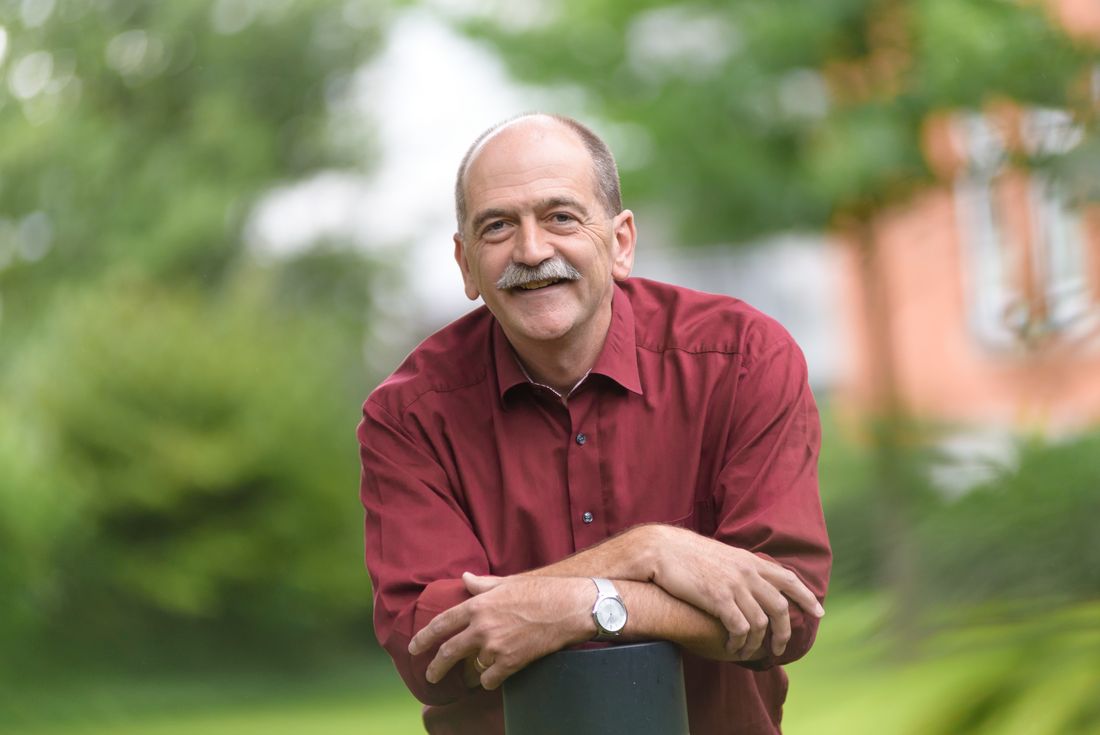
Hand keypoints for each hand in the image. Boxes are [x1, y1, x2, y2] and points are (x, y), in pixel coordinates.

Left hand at [408, 573, 592, 689]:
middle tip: (430, 675)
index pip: (441, 624)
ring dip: (472, 671)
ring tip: (474, 672)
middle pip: (448, 652)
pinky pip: (489, 679)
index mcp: (478, 606)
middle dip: (435, 667)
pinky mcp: (510, 662)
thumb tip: (465, 579)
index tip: (413, 647)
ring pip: (472, 667)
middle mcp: (481, 627)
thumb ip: (482, 585)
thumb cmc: (540, 591)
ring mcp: (495, 646)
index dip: (424, 637)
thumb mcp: (507, 582)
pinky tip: (493, 677)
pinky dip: (489, 681)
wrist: (568, 608)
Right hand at [647, 526, 823, 659]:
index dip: (806, 597)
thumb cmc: (686, 554)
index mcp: (749, 560)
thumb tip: (749, 583)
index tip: (818, 613)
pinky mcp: (719, 599)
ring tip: (748, 653)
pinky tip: (732, 648)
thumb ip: (739, 569)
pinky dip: (739, 642)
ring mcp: (734, 585)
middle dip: (784, 632)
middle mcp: (747, 572)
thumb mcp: (721, 556)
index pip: (788, 579)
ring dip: (757, 644)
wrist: (661, 549)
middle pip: (779, 607)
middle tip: (779, 649)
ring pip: (760, 623)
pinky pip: (740, 628)